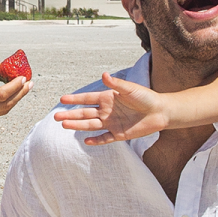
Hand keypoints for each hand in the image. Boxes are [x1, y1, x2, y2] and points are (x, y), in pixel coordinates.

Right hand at [0, 65, 30, 124]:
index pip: (1, 94)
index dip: (15, 86)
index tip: (23, 77)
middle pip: (5, 106)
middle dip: (20, 95)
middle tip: (29, 83)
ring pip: (0, 112)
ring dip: (13, 100)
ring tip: (21, 88)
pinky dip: (2, 104)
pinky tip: (4, 94)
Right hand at [54, 72, 168, 144]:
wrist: (160, 112)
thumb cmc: (146, 97)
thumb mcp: (130, 89)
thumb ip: (116, 84)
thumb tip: (103, 75)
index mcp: (108, 98)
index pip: (87, 99)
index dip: (75, 99)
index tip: (62, 100)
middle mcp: (107, 111)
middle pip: (85, 113)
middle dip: (71, 115)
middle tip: (56, 116)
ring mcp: (111, 123)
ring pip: (91, 125)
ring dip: (78, 125)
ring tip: (64, 125)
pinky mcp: (119, 134)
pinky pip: (105, 138)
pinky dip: (96, 140)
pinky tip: (86, 141)